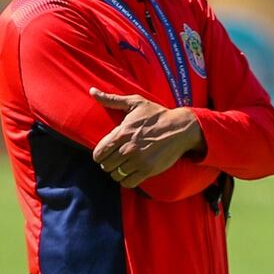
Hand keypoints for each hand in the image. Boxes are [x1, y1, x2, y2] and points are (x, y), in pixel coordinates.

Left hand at [89, 87, 203, 187]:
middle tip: (115, 159)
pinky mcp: (148, 170)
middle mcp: (128, 148)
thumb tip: (92, 91)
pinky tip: (130, 173)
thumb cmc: (156, 114)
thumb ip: (111, 99)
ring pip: (116, 175)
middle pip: (106, 166)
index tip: (106, 153)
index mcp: (122, 133)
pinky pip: (128, 183)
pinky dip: (127, 180)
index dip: (99, 155)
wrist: (180, 127)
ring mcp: (138, 161)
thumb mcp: (134, 103)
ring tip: (123, 166)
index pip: (99, 153)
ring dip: (117, 172)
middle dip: (108, 163)